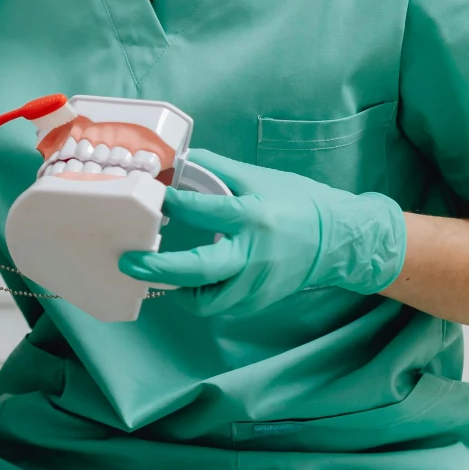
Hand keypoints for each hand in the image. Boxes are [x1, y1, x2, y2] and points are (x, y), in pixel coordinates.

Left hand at [116, 147, 405, 317]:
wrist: (339, 239)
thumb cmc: (297, 202)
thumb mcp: (258, 178)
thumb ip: (216, 170)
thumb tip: (176, 163)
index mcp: (252, 217)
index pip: (204, 211)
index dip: (173, 204)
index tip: (151, 197)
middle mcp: (253, 255)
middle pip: (198, 271)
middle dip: (158, 269)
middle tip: (129, 261)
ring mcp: (256, 283)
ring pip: (206, 301)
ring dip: (177, 289)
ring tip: (156, 273)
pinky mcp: (258, 301)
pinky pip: (220, 306)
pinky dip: (199, 296)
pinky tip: (185, 282)